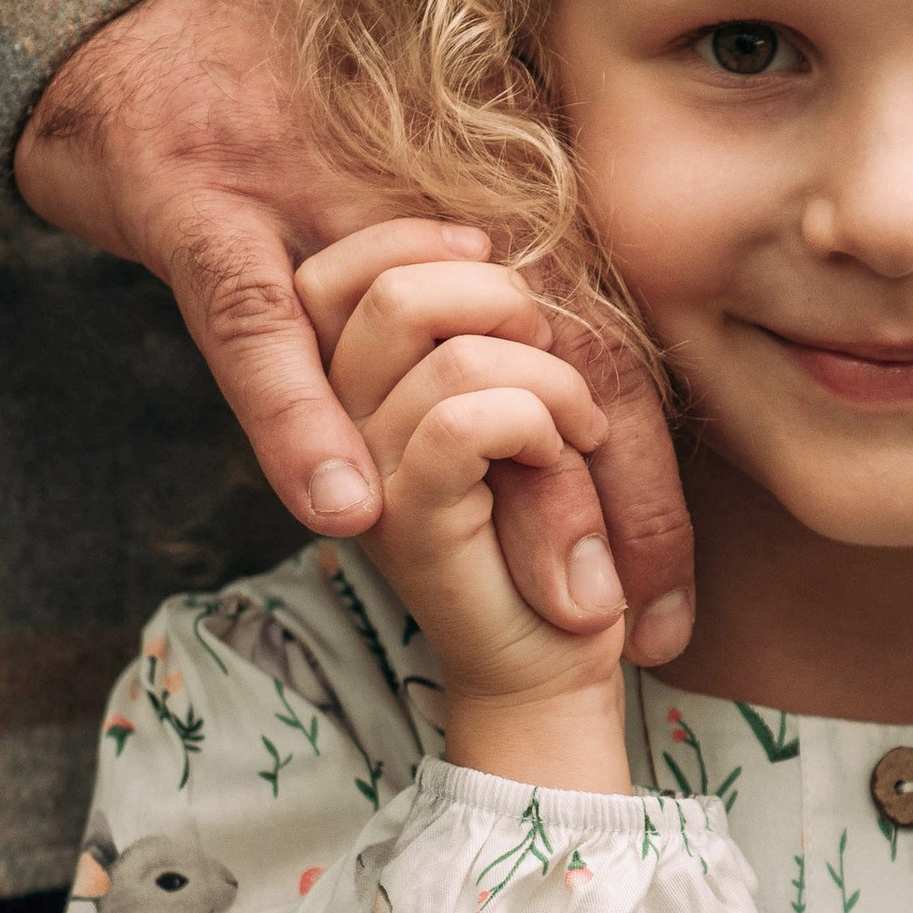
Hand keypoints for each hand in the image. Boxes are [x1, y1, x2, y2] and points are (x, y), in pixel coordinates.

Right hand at [15, 0, 694, 657]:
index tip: (677, 600)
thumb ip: (491, 267)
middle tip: (644, 625)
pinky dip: (298, 418)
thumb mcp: (413, 168)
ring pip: (447, 353)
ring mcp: (314, 213)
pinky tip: (344, 506)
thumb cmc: (282, 100)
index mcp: (484, 198)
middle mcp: (425, 203)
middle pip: (563, 356)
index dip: (646, 476)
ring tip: (560, 587)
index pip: (596, 345)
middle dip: (614, 503)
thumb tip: (570, 391)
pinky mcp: (204, 213)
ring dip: (509, 475)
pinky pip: (259, 327)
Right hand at [320, 239, 631, 788]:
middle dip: (506, 304)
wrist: (548, 665)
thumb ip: (490, 331)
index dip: (432, 248)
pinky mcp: (408, 522)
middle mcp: (336, 424)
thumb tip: (491, 247)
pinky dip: (538, 420)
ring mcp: (363, 475)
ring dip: (546, 378)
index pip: (344, 271)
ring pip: (447, 351)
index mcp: (350, 387)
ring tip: (576, 430)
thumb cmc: (547, 528)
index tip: (514, 301)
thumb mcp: (525, 405)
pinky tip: (561, 454)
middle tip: (557, 372)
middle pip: (390, 290)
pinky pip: (464, 420)